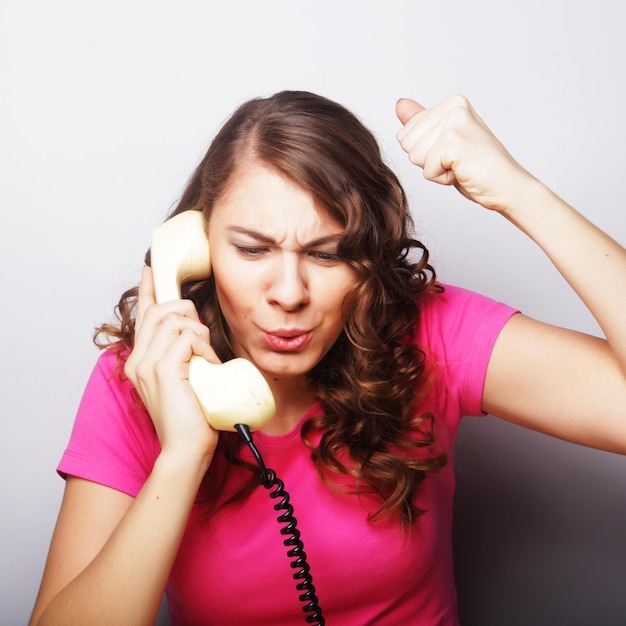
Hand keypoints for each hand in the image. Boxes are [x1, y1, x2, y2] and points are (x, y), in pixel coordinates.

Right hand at [124, 266, 219, 463]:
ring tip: (207, 356)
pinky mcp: (163, 370)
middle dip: (186, 311)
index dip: (149, 290)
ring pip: (175, 319)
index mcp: (140, 361)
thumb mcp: (184, 378)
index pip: (143, 315)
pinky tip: (209, 363)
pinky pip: (187, 337)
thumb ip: (183, 356)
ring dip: (199, 332)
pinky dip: (203, 345)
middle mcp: (138, 359)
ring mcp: (148, 364)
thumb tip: (195, 333)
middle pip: (160, 310)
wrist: (185, 448)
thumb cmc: (191, 416)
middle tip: (202, 334)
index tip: (152, 271)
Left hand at [396, 95, 535, 214]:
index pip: (406, 134)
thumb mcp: (443, 143)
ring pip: (414, 156)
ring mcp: (454, 123)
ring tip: (460, 165)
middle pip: (406, 144)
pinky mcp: (453, 142)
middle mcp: (453, 107)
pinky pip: (426, 170)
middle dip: (427, 161)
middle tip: (457, 161)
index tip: (453, 153)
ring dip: (435, 170)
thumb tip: (399, 104)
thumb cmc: (478, 167)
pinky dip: (442, 179)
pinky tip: (462, 172)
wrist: (507, 186)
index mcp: (451, 103)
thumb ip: (421, 124)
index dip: (426, 153)